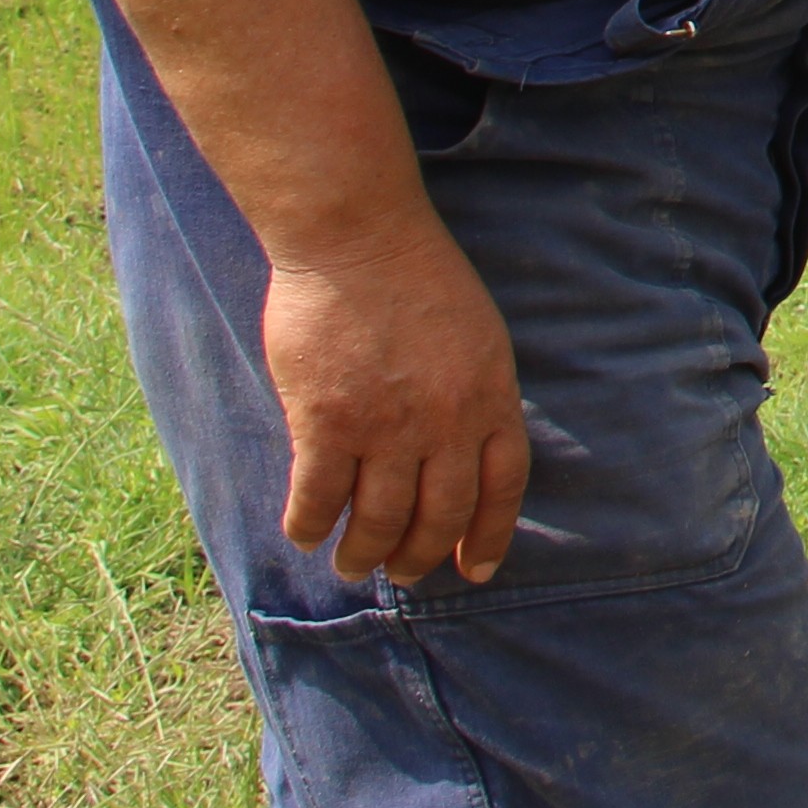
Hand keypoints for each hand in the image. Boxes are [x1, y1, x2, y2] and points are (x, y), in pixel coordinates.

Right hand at [262, 224, 530, 585]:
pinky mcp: (325, 422)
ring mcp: (385, 426)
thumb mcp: (479, 335)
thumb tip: (467, 456)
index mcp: (491, 396)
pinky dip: (310, 526)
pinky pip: (318, 498)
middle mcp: (445, 421)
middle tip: (404, 572)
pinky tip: (305, 532)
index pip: (502, 488)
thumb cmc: (416, 277)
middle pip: (440, 516)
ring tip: (353, 564)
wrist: (357, 236)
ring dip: (365, 554)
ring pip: (379, 521)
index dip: (489, 537)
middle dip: (421, 557)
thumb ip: (477, 396)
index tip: (474, 570)